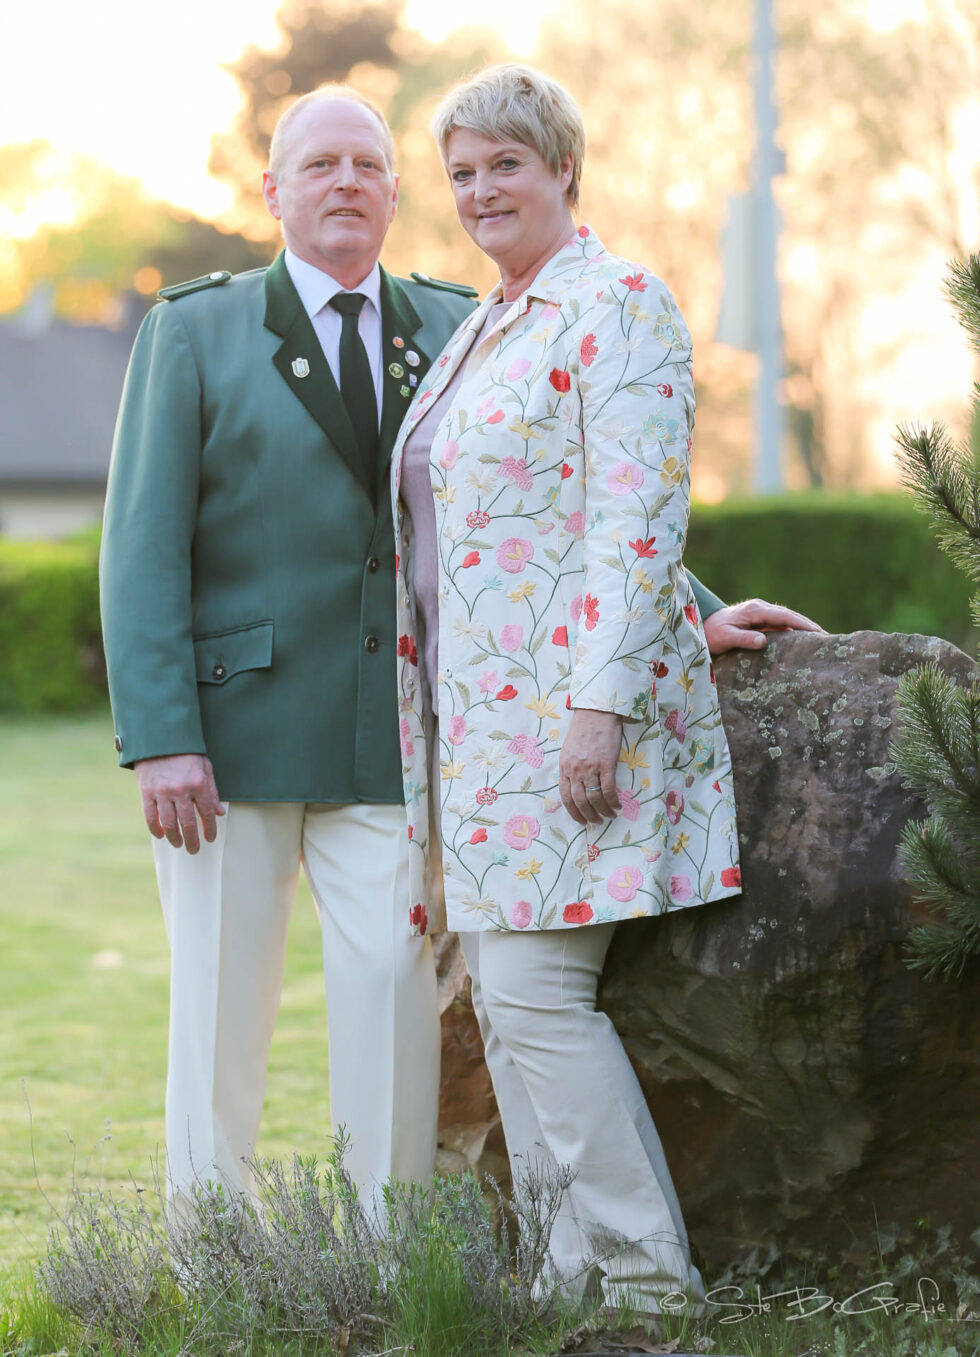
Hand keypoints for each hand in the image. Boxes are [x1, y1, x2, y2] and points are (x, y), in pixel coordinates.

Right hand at [134, 753, 224, 853]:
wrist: (159, 739)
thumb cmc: (185, 754)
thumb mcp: (205, 767)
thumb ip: (212, 791)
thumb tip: (219, 813)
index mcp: (198, 783)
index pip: (207, 813)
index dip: (210, 829)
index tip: (210, 838)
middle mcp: (181, 790)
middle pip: (188, 823)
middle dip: (192, 840)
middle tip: (194, 850)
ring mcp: (162, 792)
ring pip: (169, 823)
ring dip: (175, 838)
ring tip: (179, 844)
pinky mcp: (146, 792)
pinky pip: (150, 817)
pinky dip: (156, 829)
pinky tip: (161, 835)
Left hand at [559, 709, 622, 825]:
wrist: (596, 712)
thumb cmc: (584, 729)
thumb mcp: (569, 749)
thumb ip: (571, 766)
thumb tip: (576, 784)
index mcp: (565, 766)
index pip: (566, 796)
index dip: (573, 812)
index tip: (580, 820)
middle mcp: (575, 770)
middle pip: (580, 801)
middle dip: (588, 816)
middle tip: (596, 822)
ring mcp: (590, 767)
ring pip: (594, 798)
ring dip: (602, 812)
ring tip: (608, 816)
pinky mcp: (606, 764)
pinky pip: (608, 790)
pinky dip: (612, 802)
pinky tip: (617, 807)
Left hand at [702, 598, 822, 654]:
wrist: (702, 627)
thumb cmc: (712, 634)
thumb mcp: (725, 637)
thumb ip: (744, 638)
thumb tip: (764, 641)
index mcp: (755, 610)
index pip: (783, 616)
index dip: (802, 623)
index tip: (818, 632)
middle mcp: (760, 609)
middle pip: (789, 616)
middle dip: (808, 626)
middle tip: (827, 638)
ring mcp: (761, 614)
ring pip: (786, 620)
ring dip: (802, 629)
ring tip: (820, 642)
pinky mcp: (760, 621)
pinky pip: (780, 626)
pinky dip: (792, 633)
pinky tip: (802, 644)